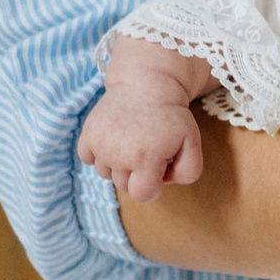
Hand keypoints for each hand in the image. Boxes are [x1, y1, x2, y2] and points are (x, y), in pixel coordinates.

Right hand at [78, 88, 204, 202]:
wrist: (146, 84)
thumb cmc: (171, 115)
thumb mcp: (192, 142)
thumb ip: (189, 171)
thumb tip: (165, 182)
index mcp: (146, 158)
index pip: (142, 195)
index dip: (153, 187)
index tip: (158, 169)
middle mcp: (119, 154)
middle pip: (123, 186)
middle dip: (136, 174)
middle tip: (147, 151)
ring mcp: (101, 144)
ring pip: (105, 173)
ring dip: (117, 164)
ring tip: (131, 143)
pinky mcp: (87, 134)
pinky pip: (87, 158)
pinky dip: (97, 153)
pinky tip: (113, 140)